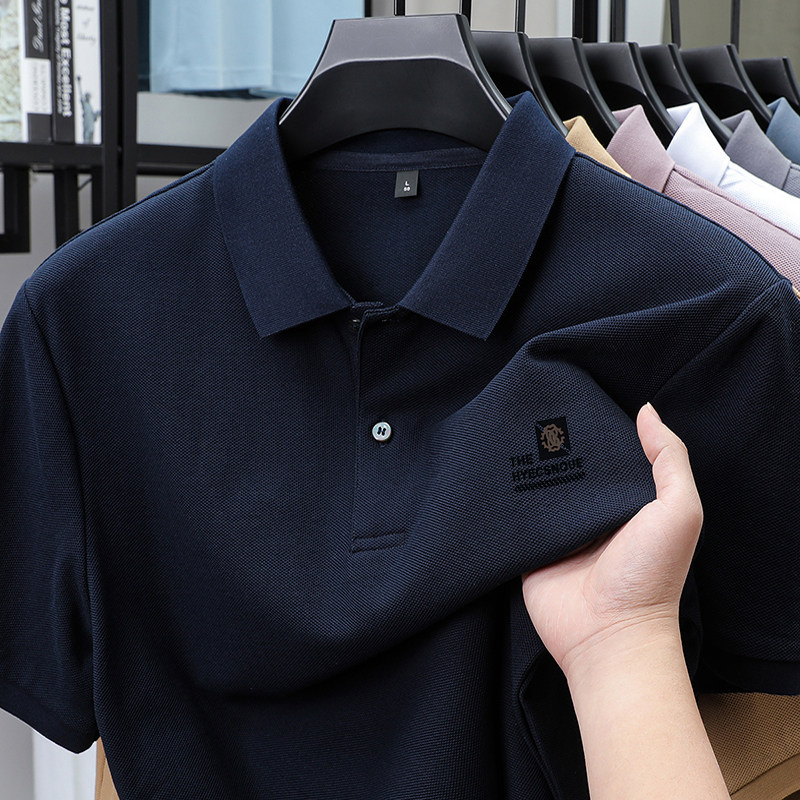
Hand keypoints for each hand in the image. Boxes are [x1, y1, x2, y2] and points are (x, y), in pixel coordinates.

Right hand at [521, 403, 702, 679]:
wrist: (608, 634)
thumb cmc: (651, 575)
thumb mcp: (679, 511)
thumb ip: (669, 460)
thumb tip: (646, 411)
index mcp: (628, 501)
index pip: (610, 454)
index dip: (597, 428)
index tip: (576, 398)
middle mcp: (593, 513)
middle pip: (572, 467)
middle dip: (557, 443)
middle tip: (535, 409)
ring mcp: (560, 531)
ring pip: (541, 486)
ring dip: (528, 465)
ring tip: (509, 430)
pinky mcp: (531, 547)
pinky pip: (516, 516)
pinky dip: (506, 498)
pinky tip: (494, 470)